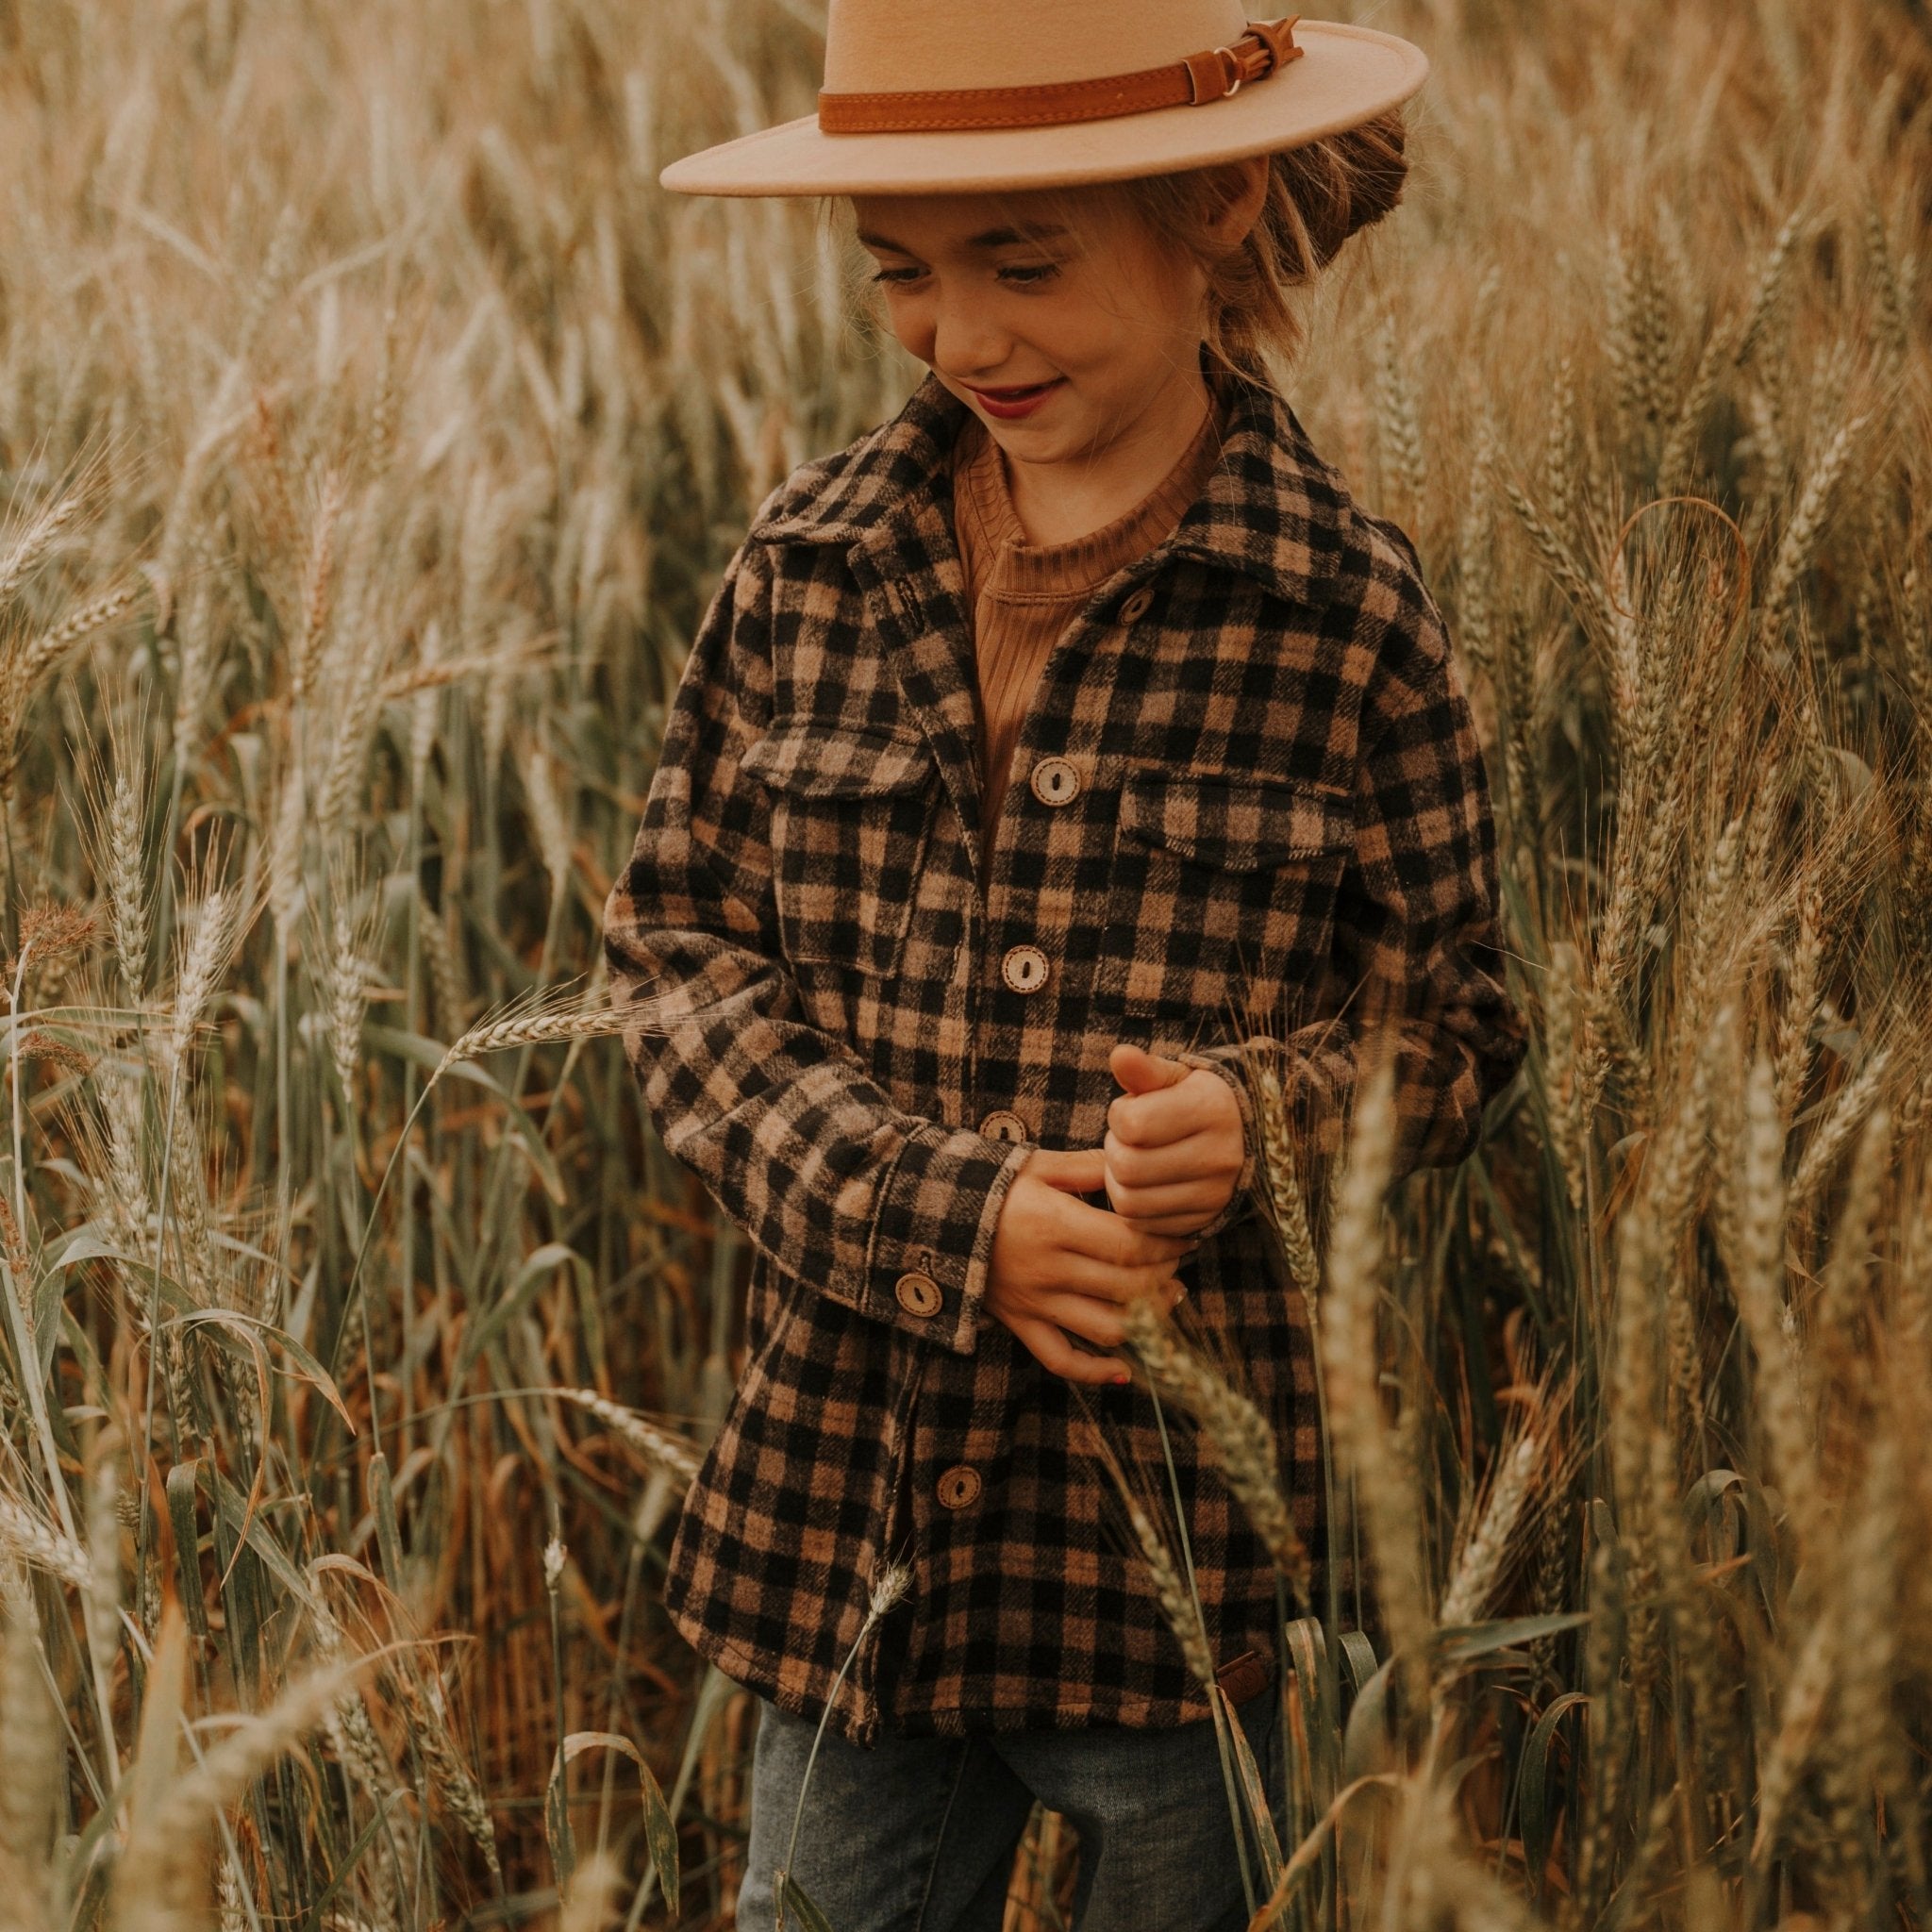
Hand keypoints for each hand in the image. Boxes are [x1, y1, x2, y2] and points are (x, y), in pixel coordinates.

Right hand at [985, 1147, 1193, 1385]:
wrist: (929, 1217)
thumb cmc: (988, 1185)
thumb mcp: (1037, 1165)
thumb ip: (1088, 1167)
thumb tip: (1135, 1167)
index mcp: (1056, 1225)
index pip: (1129, 1245)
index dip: (1167, 1244)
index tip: (1186, 1235)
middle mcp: (1049, 1270)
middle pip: (1127, 1287)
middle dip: (1165, 1277)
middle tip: (1178, 1263)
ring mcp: (1035, 1303)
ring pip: (1106, 1328)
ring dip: (1146, 1322)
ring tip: (1165, 1302)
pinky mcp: (1021, 1324)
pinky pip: (1061, 1360)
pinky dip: (1095, 1373)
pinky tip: (1124, 1371)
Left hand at [1103, 1044, 1244, 1235]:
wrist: (1245, 1140)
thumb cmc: (1198, 1101)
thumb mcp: (1177, 1078)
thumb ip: (1146, 1069)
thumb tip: (1119, 1055)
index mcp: (1213, 1110)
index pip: (1133, 1123)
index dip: (1119, 1115)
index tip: (1132, 1110)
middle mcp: (1220, 1157)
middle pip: (1127, 1166)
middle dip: (1115, 1149)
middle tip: (1129, 1139)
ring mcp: (1214, 1195)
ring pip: (1129, 1201)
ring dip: (1118, 1180)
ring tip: (1134, 1159)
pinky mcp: (1203, 1222)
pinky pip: (1142, 1224)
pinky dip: (1133, 1206)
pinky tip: (1146, 1184)